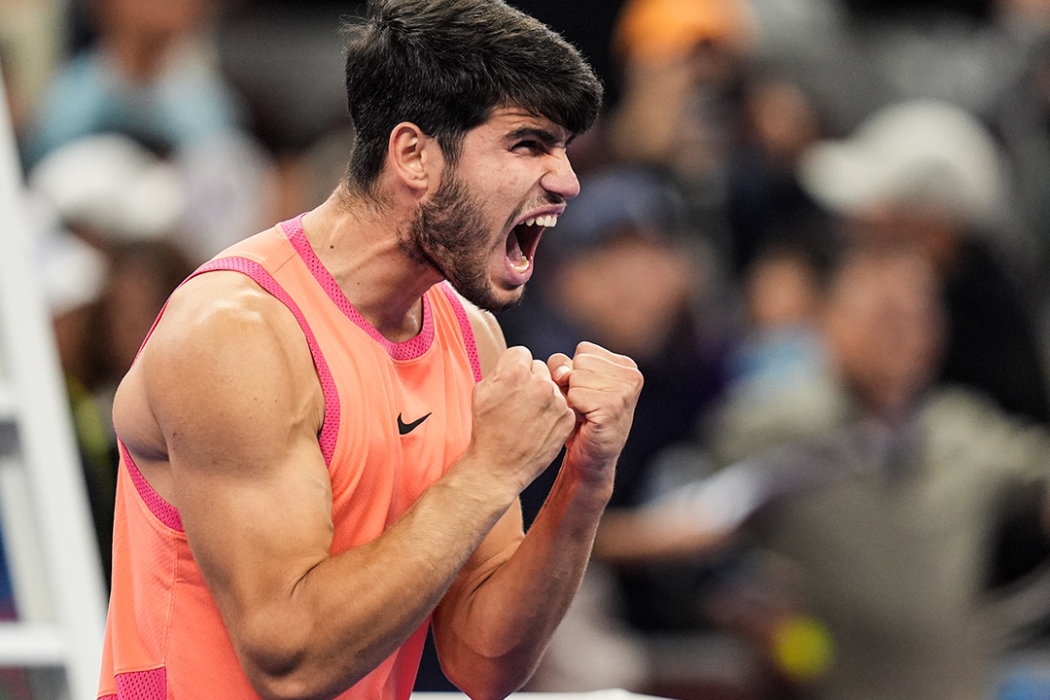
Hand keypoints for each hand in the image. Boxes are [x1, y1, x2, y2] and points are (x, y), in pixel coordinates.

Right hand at [467, 346, 576, 494]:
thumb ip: (500, 370)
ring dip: (543, 396)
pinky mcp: (567, 418)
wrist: (498, 467)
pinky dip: (553, 412)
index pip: (522, 353)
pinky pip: (562, 404)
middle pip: (539, 368)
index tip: (511, 383)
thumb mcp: (481, 391)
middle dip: (531, 380)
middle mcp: (539, 383)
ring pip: (552, 386)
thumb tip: (513, 362)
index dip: (514, 367)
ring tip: (528, 417)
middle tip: (519, 402)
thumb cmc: (486, 430)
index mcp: (515, 372)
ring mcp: (556, 401)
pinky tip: (539, 426)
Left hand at [548, 342, 642, 481]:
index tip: (586, 393)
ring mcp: (624, 390)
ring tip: (585, 413)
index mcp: (626, 365)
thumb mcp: (573, 383)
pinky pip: (574, 395)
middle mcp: (631, 374)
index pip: (583, 350)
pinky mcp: (612, 406)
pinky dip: (572, 410)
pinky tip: (584, 421)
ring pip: (574, 377)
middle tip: (584, 405)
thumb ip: (563, 366)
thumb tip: (562, 373)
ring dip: (571, 398)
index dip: (574, 372)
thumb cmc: (582, 419)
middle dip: (572, 384)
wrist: (591, 459)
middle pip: (579, 361)